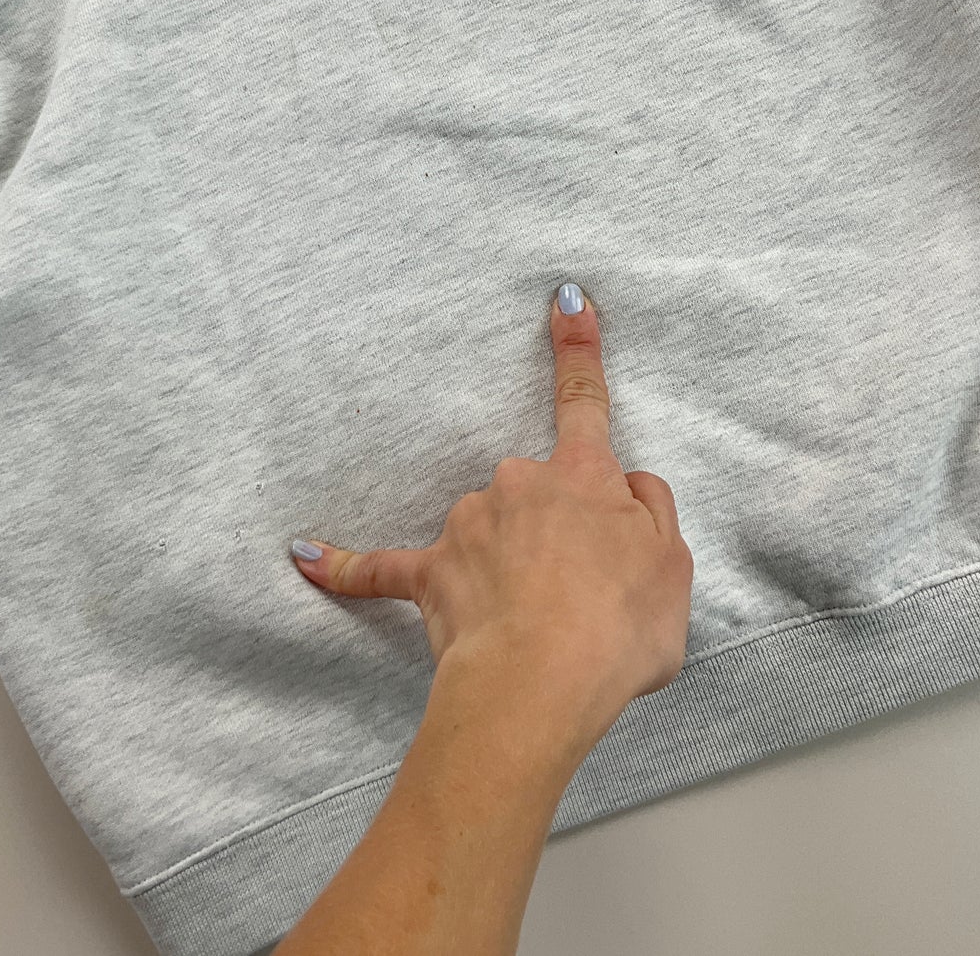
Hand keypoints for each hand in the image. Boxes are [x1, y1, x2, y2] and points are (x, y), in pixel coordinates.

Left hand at [290, 284, 693, 734]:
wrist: (544, 680)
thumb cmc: (617, 628)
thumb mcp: (673, 567)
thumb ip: (652, 512)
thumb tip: (629, 485)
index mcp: (582, 478)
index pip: (583, 402)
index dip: (578, 349)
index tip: (565, 300)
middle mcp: (516, 484)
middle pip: (537, 493)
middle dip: (557, 534)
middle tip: (586, 596)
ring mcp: (468, 526)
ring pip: (488, 532)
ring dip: (509, 571)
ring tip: (542, 627)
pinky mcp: (430, 574)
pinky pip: (380, 568)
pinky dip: (345, 567)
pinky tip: (306, 557)